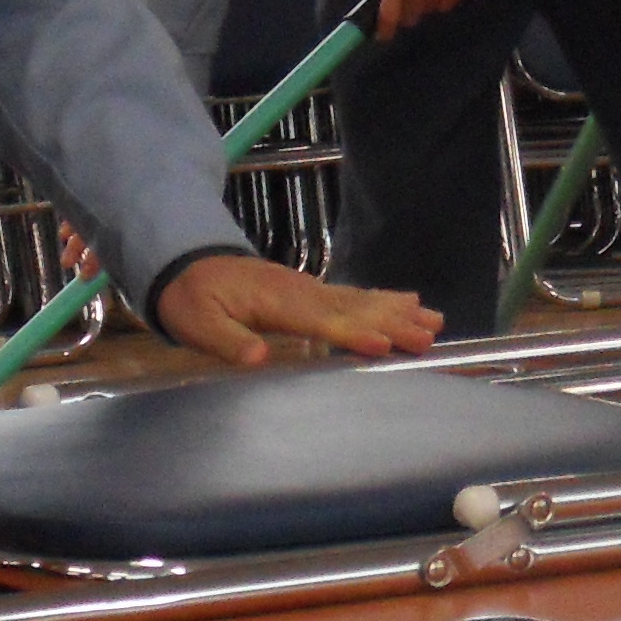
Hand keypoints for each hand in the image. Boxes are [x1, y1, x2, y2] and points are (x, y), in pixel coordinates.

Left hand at [155, 255, 443, 366]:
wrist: (187, 262)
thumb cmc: (191, 298)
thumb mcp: (196, 323)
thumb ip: (226, 341)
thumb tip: (256, 357)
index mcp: (276, 302)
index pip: (320, 319)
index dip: (351, 332)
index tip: (382, 344)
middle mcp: (301, 291)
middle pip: (353, 309)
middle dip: (392, 323)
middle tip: (428, 335)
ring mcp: (309, 289)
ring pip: (360, 300)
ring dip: (397, 311)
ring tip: (433, 320)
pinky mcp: (311, 292)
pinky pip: (354, 296)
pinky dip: (383, 300)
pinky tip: (407, 303)